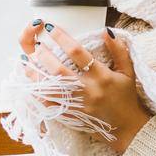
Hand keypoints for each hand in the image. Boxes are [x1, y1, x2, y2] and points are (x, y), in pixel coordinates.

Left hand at [16, 18, 151, 154]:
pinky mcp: (72, 116)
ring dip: (36, 74)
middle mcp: (87, 89)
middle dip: (44, 56)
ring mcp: (78, 104)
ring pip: (51, 89)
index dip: (62, 38)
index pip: (77, 52)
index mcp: (101, 75)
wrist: (127, 128)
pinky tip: (31, 83)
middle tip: (36, 44)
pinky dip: (39, 94)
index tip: (50, 27)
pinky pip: (50, 105)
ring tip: (27, 61)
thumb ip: (119, 50)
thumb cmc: (127, 97)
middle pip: (59, 71)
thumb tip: (106, 31)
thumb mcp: (128, 71)